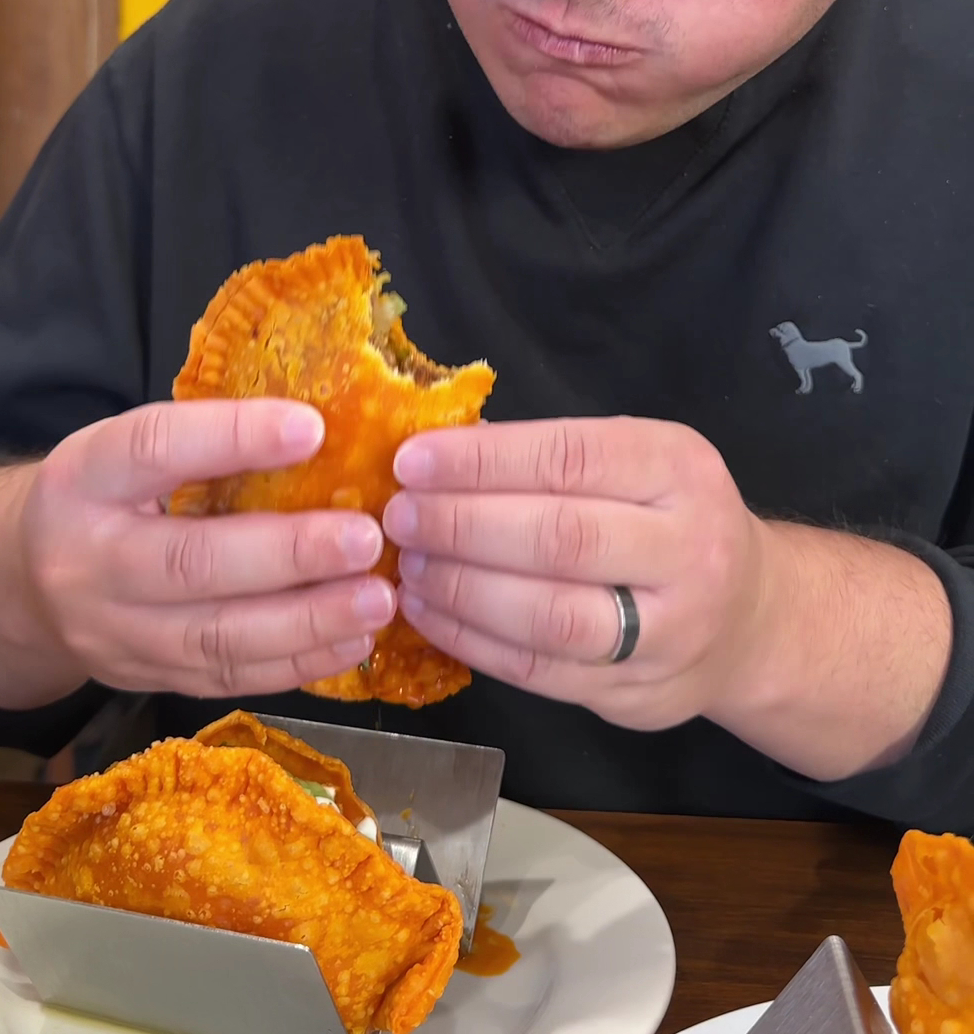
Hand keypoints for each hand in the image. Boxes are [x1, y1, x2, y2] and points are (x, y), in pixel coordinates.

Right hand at [18, 400, 394, 698]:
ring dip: (308, 623)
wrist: (25, 579)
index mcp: (85, 477)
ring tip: (378, 601)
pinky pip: (227, 679)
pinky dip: (297, 664)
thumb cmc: (106, 493)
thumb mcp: (126, 447)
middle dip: (289, 555)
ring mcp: (113, 633)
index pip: (154, 448)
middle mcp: (88, 561)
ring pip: (215, 638)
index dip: (233, 438)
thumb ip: (203, 440)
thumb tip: (323, 426)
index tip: (312, 428)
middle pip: (190, 563)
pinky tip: (352, 642)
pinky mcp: (145, 679)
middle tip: (366, 539)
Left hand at [383, 416, 770, 730]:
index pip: (571, 458)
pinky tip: (430, 615)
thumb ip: (556, 459)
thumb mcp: (641, 463)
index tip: (413, 460)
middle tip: (399, 516)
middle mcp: (688, 549)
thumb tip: (438, 455)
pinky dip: (474, 642)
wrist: (752, 619)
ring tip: (409, 567)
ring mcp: (670, 631)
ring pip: (551, 616)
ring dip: (463, 590)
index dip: (485, 461)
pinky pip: (541, 672)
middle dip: (463, 526)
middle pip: (560, 538)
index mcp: (680, 469)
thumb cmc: (670, 521)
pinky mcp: (638, 694)